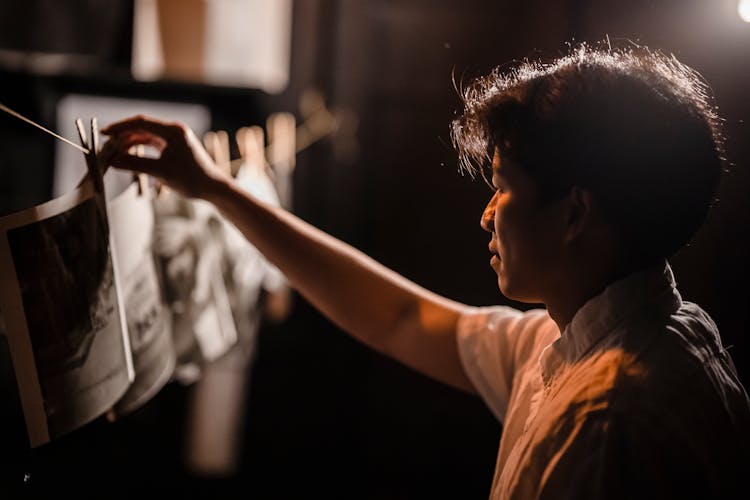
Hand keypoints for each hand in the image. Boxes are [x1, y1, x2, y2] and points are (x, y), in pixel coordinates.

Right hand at [100, 115, 227, 198]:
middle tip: (107, 146)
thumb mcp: (161, 172)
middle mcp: (174, 131)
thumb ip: (135, 164)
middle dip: (123, 136)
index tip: (105, 133)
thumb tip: (112, 159)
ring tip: (114, 153)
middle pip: (142, 128)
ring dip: (130, 143)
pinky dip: (139, 149)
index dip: (121, 127)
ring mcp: (174, 139)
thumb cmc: (192, 180)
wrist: (213, 189)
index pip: (141, 122)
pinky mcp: (174, 148)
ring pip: (146, 136)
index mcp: (174, 131)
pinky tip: (127, 156)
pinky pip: (152, 144)